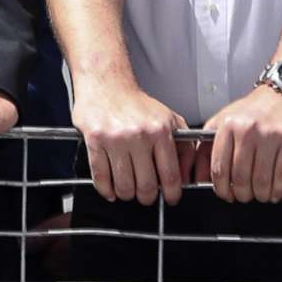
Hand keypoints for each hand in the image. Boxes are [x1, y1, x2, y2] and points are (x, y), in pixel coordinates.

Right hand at [71, 79, 194, 205]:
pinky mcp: (95, 140)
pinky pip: (100, 177)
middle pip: (146, 185)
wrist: (107, 83)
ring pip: (123, 185)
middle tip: (146, 196)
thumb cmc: (137, 104)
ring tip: (127, 190)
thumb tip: (187, 177)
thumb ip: (183, 147)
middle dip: (147, 197)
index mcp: (160, 131)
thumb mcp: (169, 119)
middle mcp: (139, 135)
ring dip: (126, 194)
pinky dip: (106, 190)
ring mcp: (116, 139)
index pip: (170, 174)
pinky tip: (110, 190)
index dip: (171, 193)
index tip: (170, 198)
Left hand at [194, 84, 281, 203]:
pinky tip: (275, 192)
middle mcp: (246, 129)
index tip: (225, 195)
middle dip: (242, 194)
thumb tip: (200, 176)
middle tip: (244, 197)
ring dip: (260, 194)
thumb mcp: (225, 120)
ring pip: (261, 179)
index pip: (219, 167)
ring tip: (260, 195)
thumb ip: (209, 146)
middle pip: (240, 177)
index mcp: (227, 125)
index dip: (221, 188)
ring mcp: (269, 134)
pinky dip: (277, 189)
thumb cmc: (255, 108)